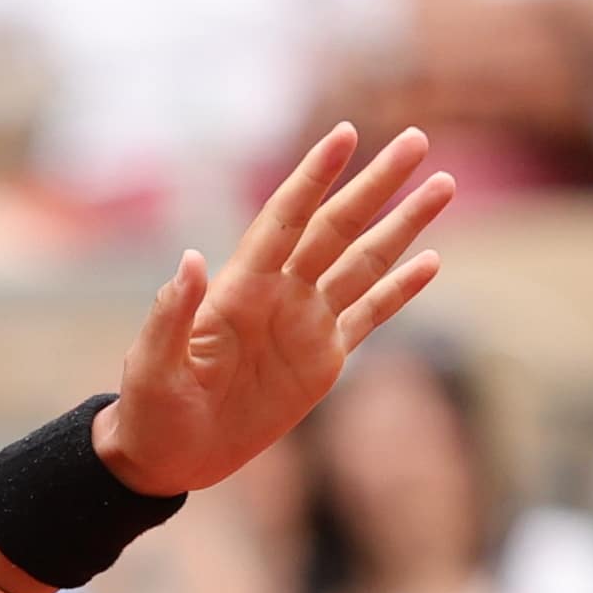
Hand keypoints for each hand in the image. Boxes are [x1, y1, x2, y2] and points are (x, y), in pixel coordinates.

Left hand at [90, 126, 455, 500]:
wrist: (169, 457)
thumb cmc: (150, 409)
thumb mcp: (152, 366)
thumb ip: (172, 314)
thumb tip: (191, 257)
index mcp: (240, 288)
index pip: (284, 220)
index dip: (313, 178)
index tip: (343, 135)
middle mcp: (280, 295)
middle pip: (338, 228)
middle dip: (377, 184)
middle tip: (416, 140)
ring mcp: (306, 324)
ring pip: (365, 262)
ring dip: (403, 224)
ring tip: (442, 184)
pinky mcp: (323, 360)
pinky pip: (369, 316)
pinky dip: (400, 290)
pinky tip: (431, 260)